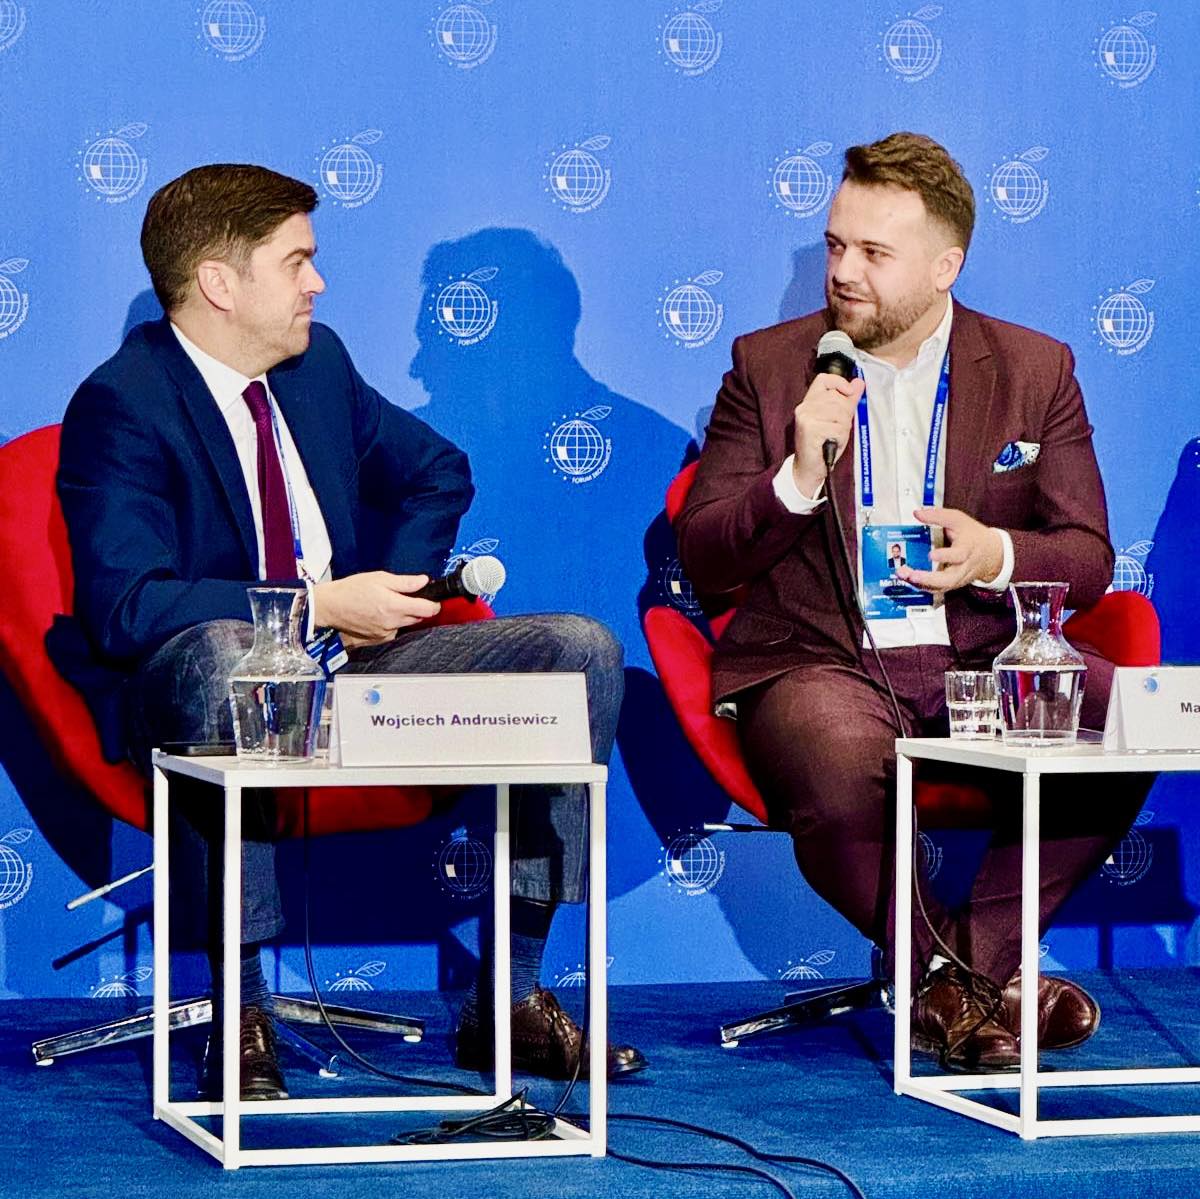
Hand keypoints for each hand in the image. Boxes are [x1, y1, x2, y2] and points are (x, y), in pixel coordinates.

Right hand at [312, 572, 440, 644]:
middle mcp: (392, 623)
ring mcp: (385, 633)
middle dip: (417, 608)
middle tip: (405, 597)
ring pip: (405, 625)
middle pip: (418, 618)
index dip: (434, 604)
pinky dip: (392, 624)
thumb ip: (404, 582)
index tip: (434, 600)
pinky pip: (393, 631)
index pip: (426, 610)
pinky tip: (379, 614)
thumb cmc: (350, 590)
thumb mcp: (379, 578)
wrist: (329, 607)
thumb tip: (423, 581)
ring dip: (403, 616)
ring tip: (387, 604)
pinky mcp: (377, 639)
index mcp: (394, 606)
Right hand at [792, 372, 864, 496]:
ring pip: (839, 414)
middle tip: (838, 429)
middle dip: (845, 414)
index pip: (824, 379)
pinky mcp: (810, 429)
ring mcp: (806, 417)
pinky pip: (837, 428)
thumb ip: (847, 400)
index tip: (849, 392)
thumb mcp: (837, 419)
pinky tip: (832, 442)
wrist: (808, 467)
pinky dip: (840, 437)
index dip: (839, 382)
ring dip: (843, 428)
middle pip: (837, 398)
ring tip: (834, 436)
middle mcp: (804, 407)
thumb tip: (858, 383)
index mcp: (808, 402)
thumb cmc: (821, 444)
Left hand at [895, 507, 1003, 595]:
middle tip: (912, 575)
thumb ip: (938, 516)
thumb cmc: (972, 535)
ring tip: (906, 576)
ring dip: (922, 584)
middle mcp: (963, 567)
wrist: (990, 553)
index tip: (931, 554)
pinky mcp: (952, 584)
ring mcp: (958, 578)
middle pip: (949, 579)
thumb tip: (918, 513)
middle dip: (929, 579)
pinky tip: (909, 580)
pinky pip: (937, 589)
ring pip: (942, 587)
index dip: (945, 556)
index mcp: (967, 549)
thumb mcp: (958, 520)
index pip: (959, 555)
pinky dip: (922, 586)